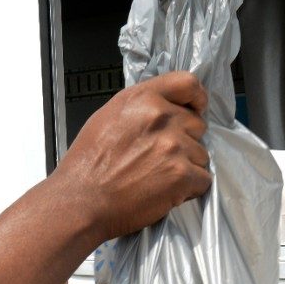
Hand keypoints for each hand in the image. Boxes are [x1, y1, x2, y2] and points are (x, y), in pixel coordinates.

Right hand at [54, 71, 210, 240]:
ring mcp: (174, 146)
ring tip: (158, 177)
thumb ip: (140, 107)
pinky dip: (189, 189)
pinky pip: (203, 179)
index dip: (197, 98)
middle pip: (197, 124)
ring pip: (201, 154)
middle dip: (186, 141)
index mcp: (142, 99)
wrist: (81, 200)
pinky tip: (165, 191)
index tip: (197, 109)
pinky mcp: (181, 174)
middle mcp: (161, 117)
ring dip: (186, 167)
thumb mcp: (107, 117)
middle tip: (162, 157)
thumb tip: (164, 108)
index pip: (188, 83)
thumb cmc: (88, 165)